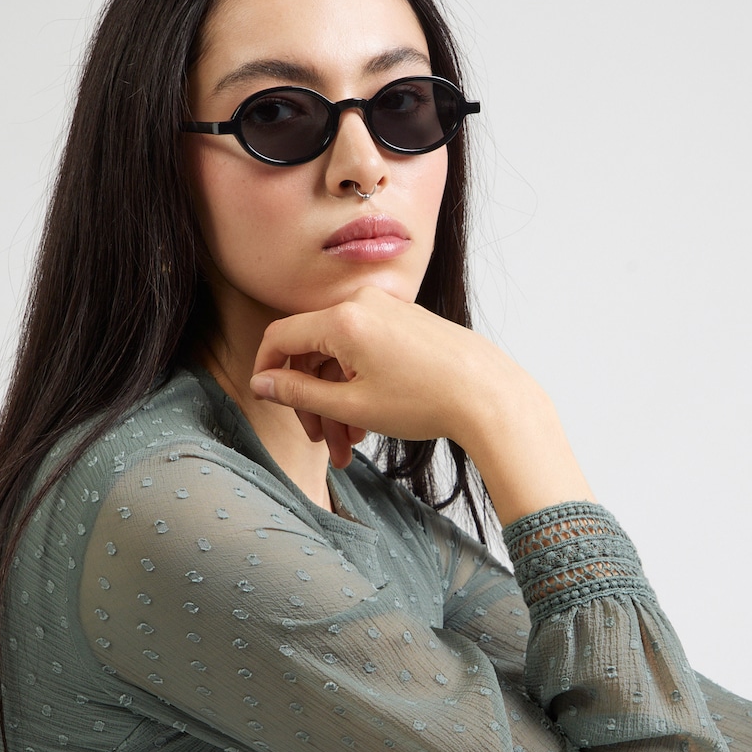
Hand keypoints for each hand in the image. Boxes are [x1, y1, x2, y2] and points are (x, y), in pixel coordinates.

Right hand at [251, 287, 489, 464]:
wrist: (489, 395)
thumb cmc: (426, 401)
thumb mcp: (352, 405)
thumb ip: (299, 392)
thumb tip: (261, 382)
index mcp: (343, 320)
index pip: (281, 337)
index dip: (266, 369)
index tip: (266, 398)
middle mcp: (363, 305)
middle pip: (313, 352)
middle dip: (312, 402)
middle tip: (323, 443)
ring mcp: (388, 311)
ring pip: (342, 358)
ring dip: (338, 403)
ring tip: (351, 445)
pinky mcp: (407, 323)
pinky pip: (367, 352)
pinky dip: (361, 386)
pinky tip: (370, 422)